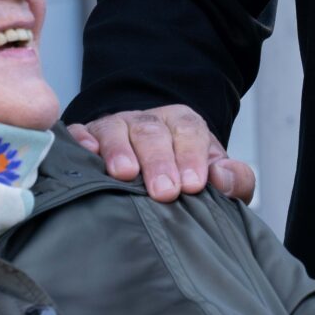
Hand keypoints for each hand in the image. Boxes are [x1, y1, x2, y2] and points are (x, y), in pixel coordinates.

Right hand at [65, 104, 256, 202]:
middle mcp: (146, 122)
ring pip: (116, 130)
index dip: (191, 156)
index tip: (194, 185)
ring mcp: (113, 128)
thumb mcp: (214, 178)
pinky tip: (88, 155)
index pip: (189, 131)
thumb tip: (223, 178)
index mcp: (181, 124)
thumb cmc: (183, 177)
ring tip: (125, 174)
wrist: (148, 170)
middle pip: (152, 132)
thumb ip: (234, 179)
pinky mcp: (86, 138)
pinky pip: (80, 133)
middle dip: (159, 160)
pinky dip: (82, 141)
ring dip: (120, 150)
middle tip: (164, 191)